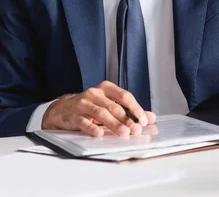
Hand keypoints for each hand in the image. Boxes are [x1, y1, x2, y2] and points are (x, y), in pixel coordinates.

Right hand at [42, 80, 156, 136]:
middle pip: (114, 106)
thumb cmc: (91, 106)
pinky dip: (92, 127)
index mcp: (106, 88)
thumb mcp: (110, 104)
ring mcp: (84, 103)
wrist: (63, 108)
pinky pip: (84, 121)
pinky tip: (99, 133)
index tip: (144, 120)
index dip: (135, 108)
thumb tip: (151, 117)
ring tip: (123, 133)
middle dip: (126, 119)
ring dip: (114, 124)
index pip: (124, 96)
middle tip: (135, 130)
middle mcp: (95, 93)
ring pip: (101, 113)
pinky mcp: (74, 114)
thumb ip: (130, 111)